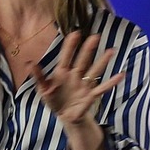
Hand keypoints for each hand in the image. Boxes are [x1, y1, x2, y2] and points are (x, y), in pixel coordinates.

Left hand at [30, 33, 122, 149]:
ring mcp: (84, 84)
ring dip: (102, 62)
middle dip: (88, 49)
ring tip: (111, 51)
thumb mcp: (43, 89)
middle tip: (95, 36)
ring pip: (94, 71)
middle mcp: (75, 75)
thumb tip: (29, 63)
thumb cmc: (54, 99)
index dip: (70, 46)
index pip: (66, 56)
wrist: (64, 116)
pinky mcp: (90, 95)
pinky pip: (102, 89)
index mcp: (62, 72)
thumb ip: (38, 77)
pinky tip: (120, 75)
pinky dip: (111, 83)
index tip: (75, 33)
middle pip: (82, 60)